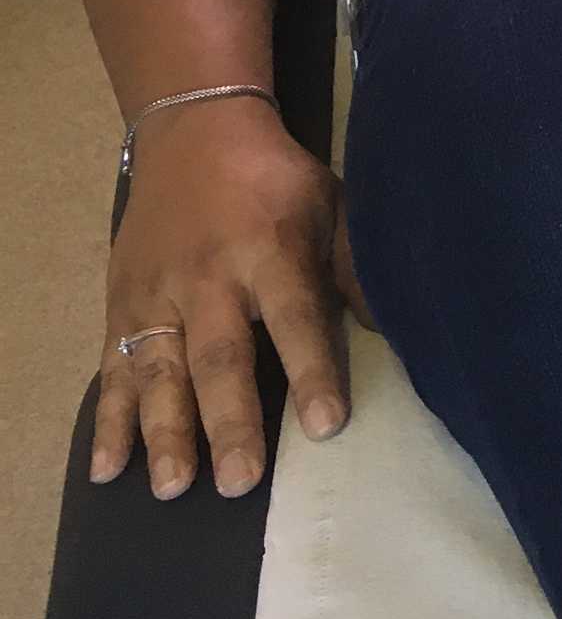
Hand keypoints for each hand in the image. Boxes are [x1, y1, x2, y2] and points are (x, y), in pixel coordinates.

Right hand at [95, 99, 363, 499]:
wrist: (194, 132)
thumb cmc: (277, 179)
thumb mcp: (329, 203)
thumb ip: (353, 264)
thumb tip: (397, 325)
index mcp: (269, 250)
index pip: (295, 318)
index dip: (312, 371)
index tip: (325, 426)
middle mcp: (208, 278)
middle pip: (220, 356)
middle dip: (229, 421)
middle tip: (240, 481)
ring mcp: (156, 296)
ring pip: (160, 372)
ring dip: (165, 432)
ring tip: (175, 486)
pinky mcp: (120, 308)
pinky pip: (112, 371)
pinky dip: (108, 423)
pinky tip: (108, 469)